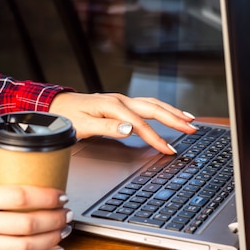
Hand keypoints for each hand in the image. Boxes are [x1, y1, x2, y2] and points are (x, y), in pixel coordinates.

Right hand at [0, 177, 71, 249]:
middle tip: (67, 213)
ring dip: (49, 239)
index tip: (60, 194)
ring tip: (63, 230)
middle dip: (54, 219)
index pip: (19, 196)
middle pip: (26, 224)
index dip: (46, 196)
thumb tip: (23, 176)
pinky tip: (51, 249)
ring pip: (23, 246)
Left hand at [49, 92, 197, 154]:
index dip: (156, 138)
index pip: (140, 124)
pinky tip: (170, 114)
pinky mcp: (121, 104)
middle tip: (192, 128)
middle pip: (153, 108)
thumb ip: (107, 128)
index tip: (168, 149)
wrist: (56, 105)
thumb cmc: (67, 116)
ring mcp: (122, 100)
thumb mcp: (83, 126)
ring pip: (153, 104)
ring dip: (172, 112)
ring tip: (189, 119)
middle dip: (175, 118)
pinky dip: (162, 109)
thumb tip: (130, 130)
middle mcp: (120, 100)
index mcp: (112, 105)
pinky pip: (147, 105)